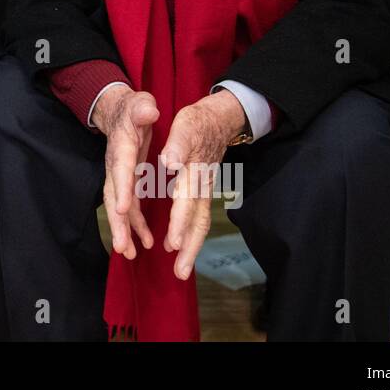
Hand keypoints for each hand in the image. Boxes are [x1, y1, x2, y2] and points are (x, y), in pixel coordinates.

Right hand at [92, 86, 159, 260]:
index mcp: (122, 147)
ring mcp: (120, 177)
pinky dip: (135, 226)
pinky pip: (130, 208)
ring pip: (119, 207)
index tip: (125, 210)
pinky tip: (144, 243)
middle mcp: (117, 165)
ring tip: (130, 254)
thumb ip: (143, 108)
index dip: (123, 189)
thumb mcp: (140, 103)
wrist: (121, 112)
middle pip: (114, 196)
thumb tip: (149, 111)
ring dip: (124, 231)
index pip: (121, 169)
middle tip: (122, 247)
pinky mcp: (127, 183)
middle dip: (118, 223)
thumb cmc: (134, 108)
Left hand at [159, 89, 247, 279]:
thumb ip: (177, 143)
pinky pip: (199, 217)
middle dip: (188, 247)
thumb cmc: (199, 121)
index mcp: (194, 169)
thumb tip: (168, 161)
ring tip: (182, 269)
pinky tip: (180, 247)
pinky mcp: (203, 190)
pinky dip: (190, 235)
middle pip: (197, 220)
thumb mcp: (186, 123)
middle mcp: (202, 184)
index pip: (186, 200)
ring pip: (200, 222)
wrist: (221, 117)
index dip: (179, 222)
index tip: (172, 243)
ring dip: (191, 246)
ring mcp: (205, 189)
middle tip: (180, 272)